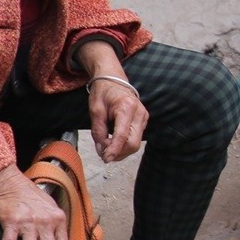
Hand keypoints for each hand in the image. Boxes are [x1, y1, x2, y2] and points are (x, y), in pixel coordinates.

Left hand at [73, 42, 147, 162]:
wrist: (114, 80)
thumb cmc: (104, 92)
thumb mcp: (95, 110)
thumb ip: (98, 131)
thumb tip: (102, 149)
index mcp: (126, 107)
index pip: (122, 136)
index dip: (114, 150)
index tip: (105, 159)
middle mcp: (139, 113)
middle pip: (133, 144)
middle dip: (118, 153)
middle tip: (103, 154)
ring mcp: (144, 118)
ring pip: (135, 144)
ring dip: (121, 151)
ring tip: (106, 147)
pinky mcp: (143, 121)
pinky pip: (136, 139)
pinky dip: (124, 145)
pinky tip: (113, 142)